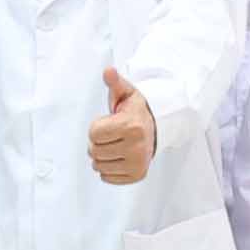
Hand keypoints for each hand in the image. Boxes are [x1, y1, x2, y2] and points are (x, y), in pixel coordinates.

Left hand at [86, 65, 153, 184]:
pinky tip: (118, 157)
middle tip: (111, 135)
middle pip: (94, 151)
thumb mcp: (125, 92)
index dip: (97, 126)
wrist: (156, 127)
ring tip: (114, 145)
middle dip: (97, 142)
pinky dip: (108, 168)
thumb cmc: (135, 110)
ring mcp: (138, 164)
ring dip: (101, 156)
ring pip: (98, 166)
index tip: (109, 122)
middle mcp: (137, 147)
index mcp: (131, 126)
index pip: (93, 133)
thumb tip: (108, 71)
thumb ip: (114, 82)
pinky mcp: (137, 175)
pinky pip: (107, 177)